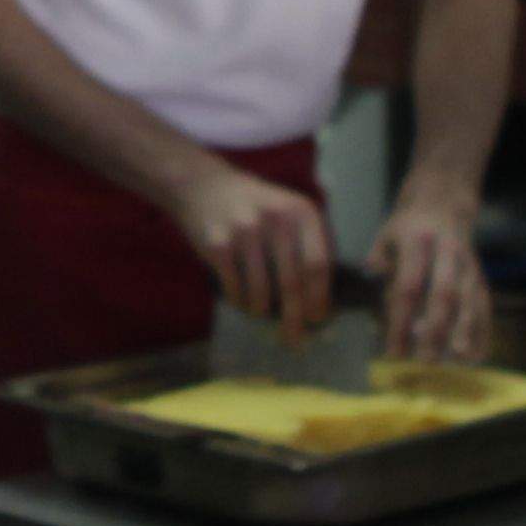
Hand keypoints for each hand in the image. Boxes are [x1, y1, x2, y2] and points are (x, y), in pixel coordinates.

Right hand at [164, 162, 334, 334]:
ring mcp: (245, 232)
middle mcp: (276, 220)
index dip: (320, 297)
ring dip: (262, 311)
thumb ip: (308, 243)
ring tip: (260, 313)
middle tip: (295, 339)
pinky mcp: (218, 245)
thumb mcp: (288, 210)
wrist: (202, 186)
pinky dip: (240, 301)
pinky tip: (241, 300)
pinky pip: (235, 288)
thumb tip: (323, 298)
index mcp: (301, 212)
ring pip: (261, 291)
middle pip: (292, 283)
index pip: (318, 264)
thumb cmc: (255, 206)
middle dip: (295, 318)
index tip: (318, 318)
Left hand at [370, 188, 493, 363]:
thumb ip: (380, 258)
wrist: (444, 203)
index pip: (409, 286)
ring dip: (463, 332)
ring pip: (469, 300)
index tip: (394, 351)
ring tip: (455, 360)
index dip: (402, 320)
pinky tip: (474, 356)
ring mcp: (468, 264)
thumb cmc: (408, 227)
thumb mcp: (387, 234)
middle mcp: (447, 252)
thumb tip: (374, 276)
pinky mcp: (480, 275)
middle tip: (425, 360)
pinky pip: (485, 305)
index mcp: (417, 241)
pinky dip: (482, 331)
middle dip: (436, 330)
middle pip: (444, 295)